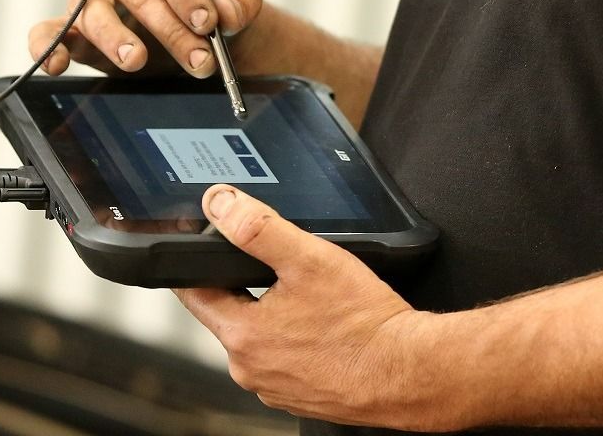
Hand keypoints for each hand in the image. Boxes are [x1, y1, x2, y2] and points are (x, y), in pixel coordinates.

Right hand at [28, 0, 263, 79]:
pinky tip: (54, 65)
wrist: (200, 31)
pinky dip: (47, 46)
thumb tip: (223, 12)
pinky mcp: (75, 27)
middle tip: (200, 59)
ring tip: (137, 61)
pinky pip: (50, 32)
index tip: (207, 21)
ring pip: (92, 10)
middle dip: (169, 28)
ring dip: (116, 40)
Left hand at [174, 185, 450, 428]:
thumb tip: (220, 205)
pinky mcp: (300, 397)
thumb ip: (258, 228)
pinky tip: (322, 327)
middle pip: (227, 313)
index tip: (198, 245)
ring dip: (272, 315)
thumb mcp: (309, 258)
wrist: (410, 371)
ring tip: (308, 297)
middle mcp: (250, 369)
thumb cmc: (366, 323)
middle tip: (275, 265)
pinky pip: (283, 360)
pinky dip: (295, 341)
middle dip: (243, 285)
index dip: (194, 263)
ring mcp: (274, 387)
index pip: (193, 292)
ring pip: (258, 337)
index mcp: (242, 335)